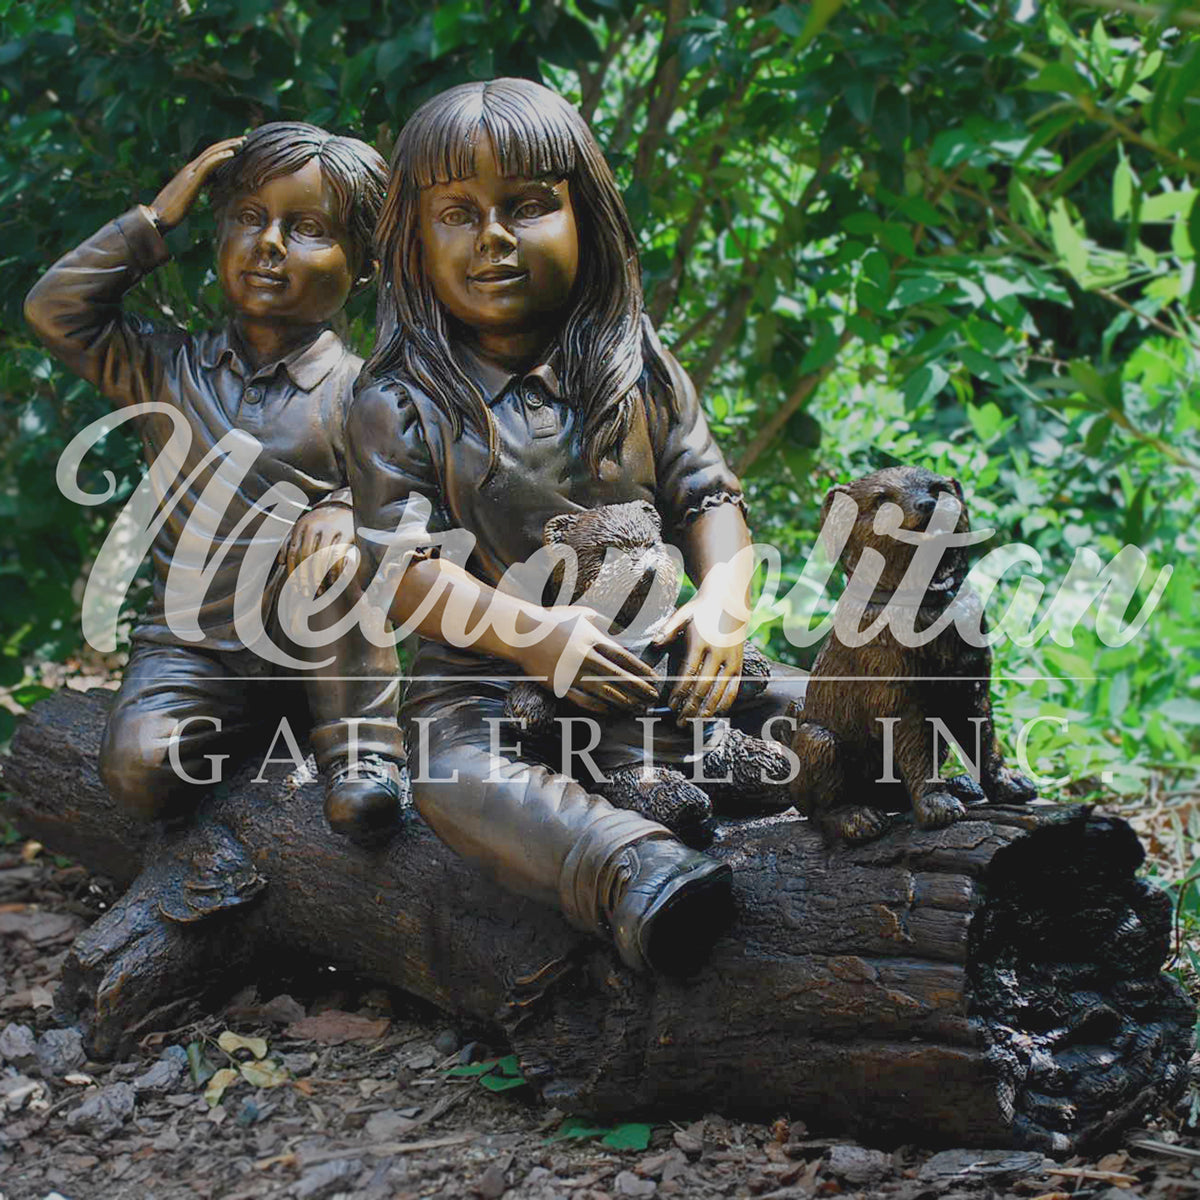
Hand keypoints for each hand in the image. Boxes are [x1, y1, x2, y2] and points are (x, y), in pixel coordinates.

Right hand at [150, 136, 245, 230]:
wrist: (156, 218)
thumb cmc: (170, 213)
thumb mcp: (186, 198)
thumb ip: (193, 190)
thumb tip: (198, 192)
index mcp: (189, 174)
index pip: (208, 157)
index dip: (222, 150)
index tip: (236, 148)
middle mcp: (189, 170)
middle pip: (211, 151)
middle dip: (227, 144)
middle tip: (243, 139)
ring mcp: (189, 173)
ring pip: (210, 154)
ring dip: (227, 147)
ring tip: (242, 142)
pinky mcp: (191, 181)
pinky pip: (207, 165)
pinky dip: (220, 157)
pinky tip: (231, 153)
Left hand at [280, 504, 356, 596]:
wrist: (343, 506)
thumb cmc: (320, 522)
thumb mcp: (303, 527)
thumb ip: (290, 542)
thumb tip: (282, 561)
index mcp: (301, 526)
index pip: (294, 552)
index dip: (294, 572)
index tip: (295, 586)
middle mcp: (314, 526)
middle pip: (307, 557)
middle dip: (306, 577)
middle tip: (307, 592)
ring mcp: (331, 529)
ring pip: (322, 557)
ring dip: (320, 577)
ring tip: (320, 590)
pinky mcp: (346, 532)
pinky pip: (338, 555)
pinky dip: (335, 570)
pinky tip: (333, 580)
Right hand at [517, 604, 660, 713]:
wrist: (522, 634)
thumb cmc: (554, 621)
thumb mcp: (582, 614)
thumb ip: (604, 623)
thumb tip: (624, 633)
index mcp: (591, 638)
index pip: (623, 657)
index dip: (641, 669)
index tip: (654, 678)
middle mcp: (583, 657)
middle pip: (618, 676)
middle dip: (638, 688)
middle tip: (653, 697)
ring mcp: (571, 673)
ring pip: (603, 691)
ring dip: (623, 701)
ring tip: (637, 707)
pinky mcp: (559, 685)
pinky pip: (584, 700)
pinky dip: (600, 707)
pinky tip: (612, 710)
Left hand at [652, 592, 745, 723]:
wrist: (730, 599)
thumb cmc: (701, 609)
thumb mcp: (683, 613)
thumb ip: (668, 629)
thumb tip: (655, 643)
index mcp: (701, 641)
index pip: (689, 672)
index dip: (680, 691)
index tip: (671, 706)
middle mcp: (718, 652)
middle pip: (704, 686)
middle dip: (691, 706)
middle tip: (680, 722)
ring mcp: (731, 659)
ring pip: (720, 690)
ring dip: (708, 709)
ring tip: (696, 723)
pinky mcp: (740, 663)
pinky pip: (734, 687)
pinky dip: (726, 702)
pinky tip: (717, 714)